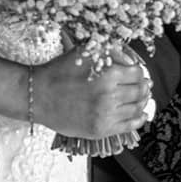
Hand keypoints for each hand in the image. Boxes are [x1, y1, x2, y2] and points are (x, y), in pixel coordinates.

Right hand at [30, 47, 149, 140]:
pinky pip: (129, 126)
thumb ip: (109, 51)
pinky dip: (139, 120)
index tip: (136, 74)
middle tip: (142, 85)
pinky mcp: (101, 129)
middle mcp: (109, 96)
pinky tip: (140, 115)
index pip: (138, 74)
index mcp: (107, 75)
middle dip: (143, 87)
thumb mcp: (82, 53)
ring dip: (142, 102)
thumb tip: (130, 60)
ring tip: (140, 98)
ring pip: (137, 108)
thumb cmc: (58, 73)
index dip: (139, 73)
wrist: (37, 96)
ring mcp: (105, 115)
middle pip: (140, 91)